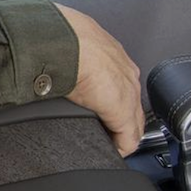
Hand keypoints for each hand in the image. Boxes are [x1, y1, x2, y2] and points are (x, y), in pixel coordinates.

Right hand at [56, 3, 144, 154]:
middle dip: (122, 122)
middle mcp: (126, 73)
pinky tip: (110, 151)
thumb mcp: (71, 47)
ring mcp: (128, 92)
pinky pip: (128, 139)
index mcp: (113, 56)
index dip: (113, 102)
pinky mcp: (122, 111)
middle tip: (108, 135)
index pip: (122, 85)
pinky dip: (119, 147)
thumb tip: (56, 65)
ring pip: (134, 123)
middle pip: (133, 106)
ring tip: (108, 143)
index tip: (103, 113)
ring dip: (121, 134)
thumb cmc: (59, 39)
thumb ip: (73, 58)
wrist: (62, 42)